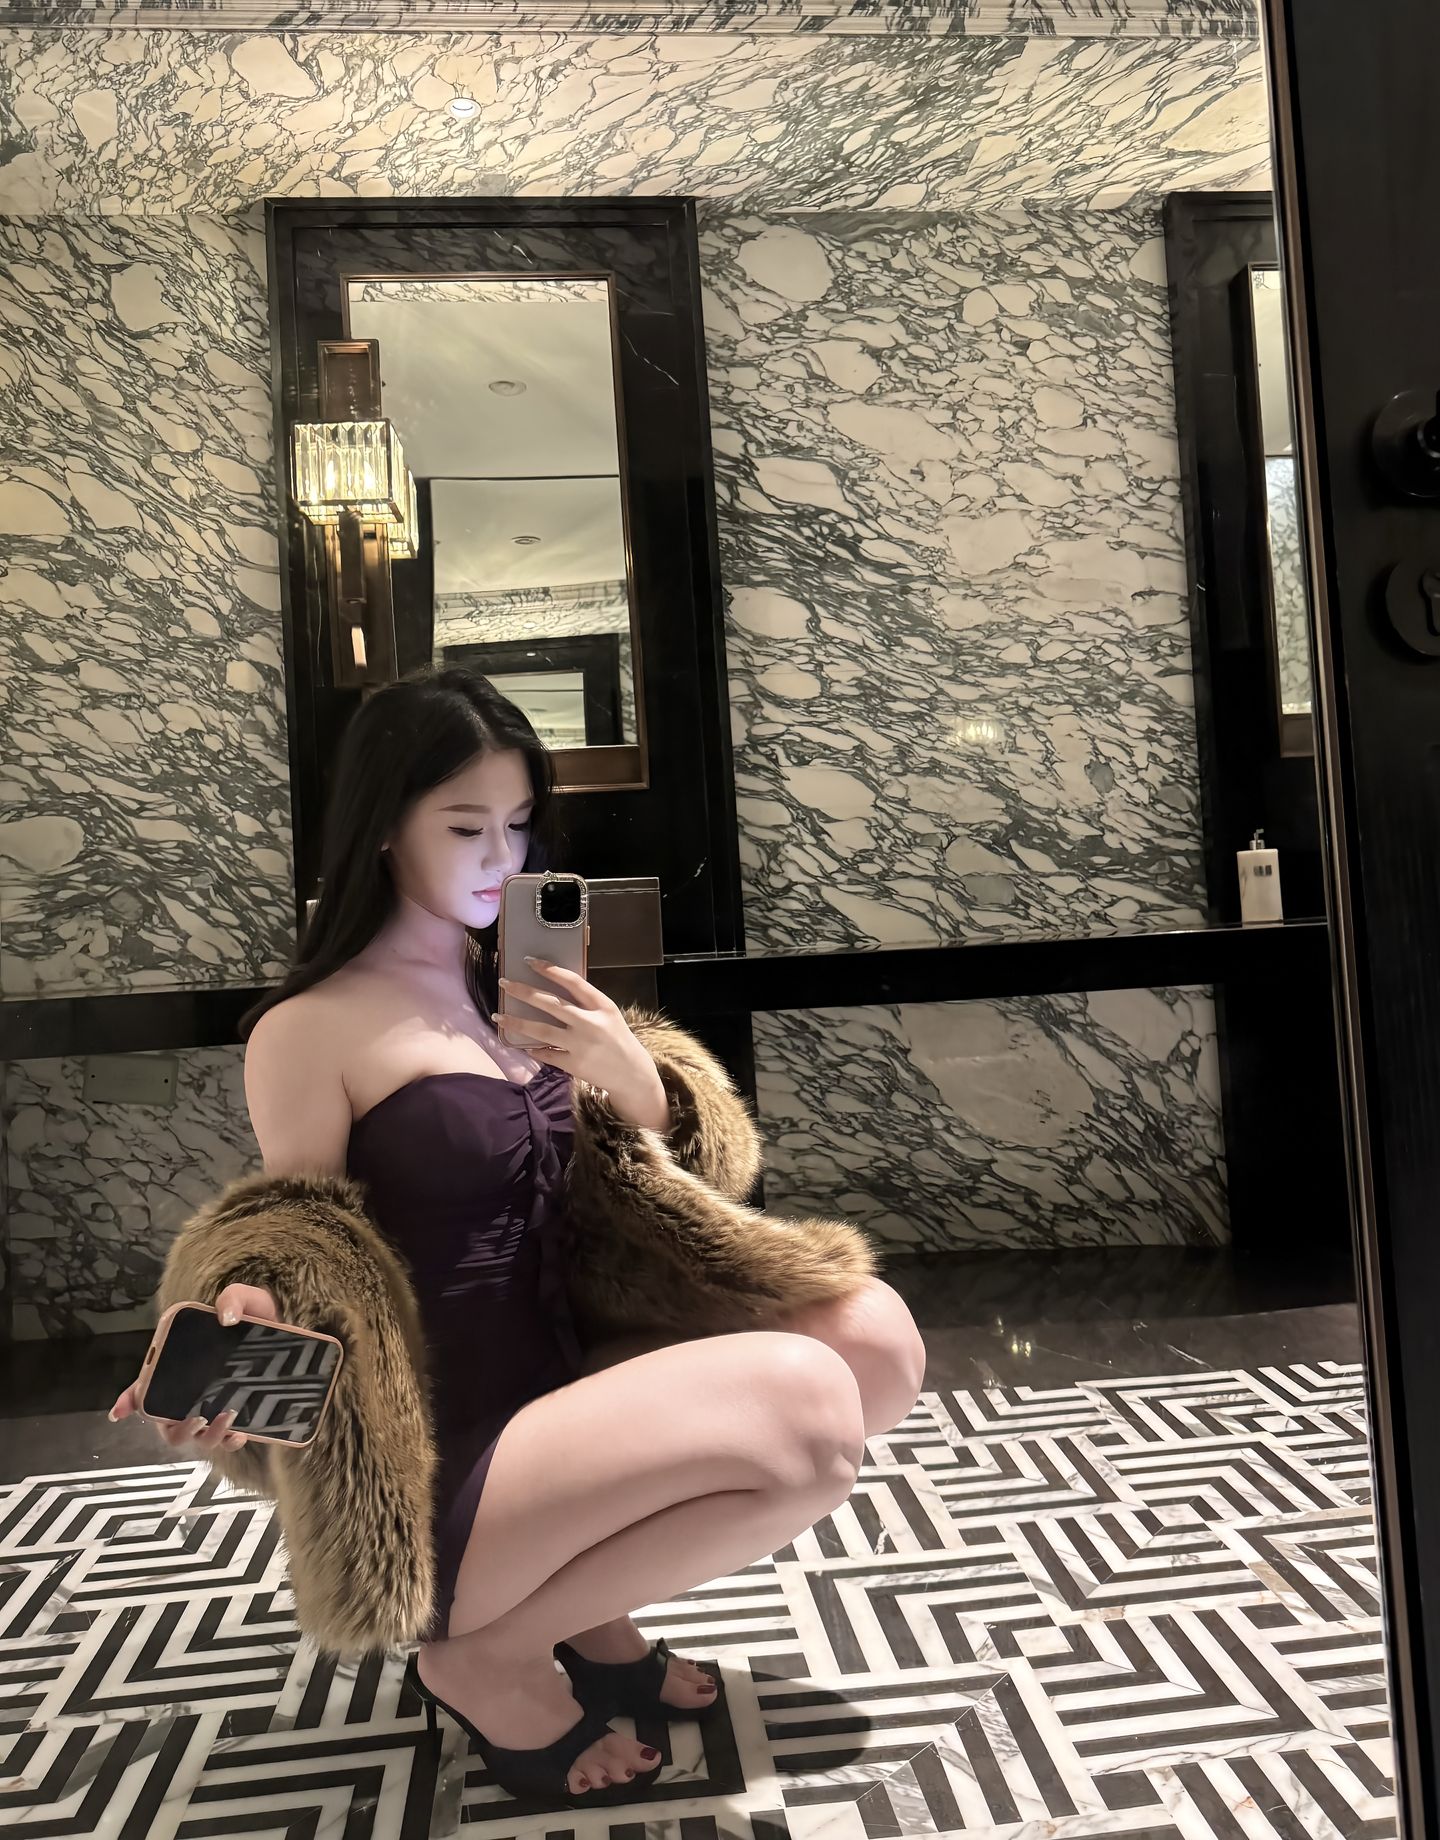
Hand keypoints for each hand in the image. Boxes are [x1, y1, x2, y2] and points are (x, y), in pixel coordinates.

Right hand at [110, 1283, 278, 1456]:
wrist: (288, 1329)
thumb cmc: (258, 1316)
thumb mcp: (247, 1299)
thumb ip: (234, 1298)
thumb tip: (225, 1316)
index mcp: (182, 1365)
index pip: (147, 1386)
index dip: (130, 1399)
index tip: (121, 1411)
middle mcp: (193, 1392)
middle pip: (169, 1424)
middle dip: (177, 1429)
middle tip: (197, 1417)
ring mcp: (214, 1407)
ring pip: (196, 1437)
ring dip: (207, 1436)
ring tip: (228, 1419)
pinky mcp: (238, 1418)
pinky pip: (225, 1441)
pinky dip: (229, 1442)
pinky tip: (240, 1434)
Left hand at [497, 958, 670, 1131]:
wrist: (632, 1074)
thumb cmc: (618, 1039)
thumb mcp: (608, 1014)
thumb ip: (586, 1003)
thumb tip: (553, 991)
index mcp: (602, 1005)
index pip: (572, 981)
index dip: (549, 969)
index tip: (529, 961)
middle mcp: (590, 1022)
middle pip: (550, 1003)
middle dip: (523, 991)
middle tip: (504, 983)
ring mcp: (581, 1044)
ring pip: (541, 1030)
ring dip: (517, 1022)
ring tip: (498, 1016)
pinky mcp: (574, 1064)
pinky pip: (547, 1054)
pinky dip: (534, 1049)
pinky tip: (524, 1045)